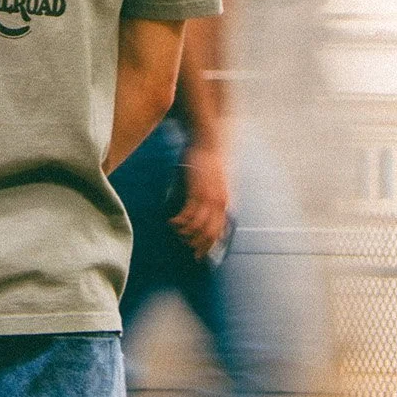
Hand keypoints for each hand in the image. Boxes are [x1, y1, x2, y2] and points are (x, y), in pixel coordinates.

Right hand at [169, 140, 230, 259]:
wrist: (210, 142)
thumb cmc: (211, 161)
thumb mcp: (218, 183)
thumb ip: (215, 199)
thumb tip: (208, 214)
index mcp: (225, 203)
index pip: (218, 232)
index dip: (208, 246)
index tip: (199, 255)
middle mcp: (219, 204)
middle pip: (209, 233)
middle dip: (196, 244)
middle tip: (184, 246)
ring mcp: (208, 197)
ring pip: (197, 226)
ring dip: (185, 233)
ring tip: (176, 231)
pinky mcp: (196, 190)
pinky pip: (187, 213)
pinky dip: (179, 221)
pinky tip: (172, 222)